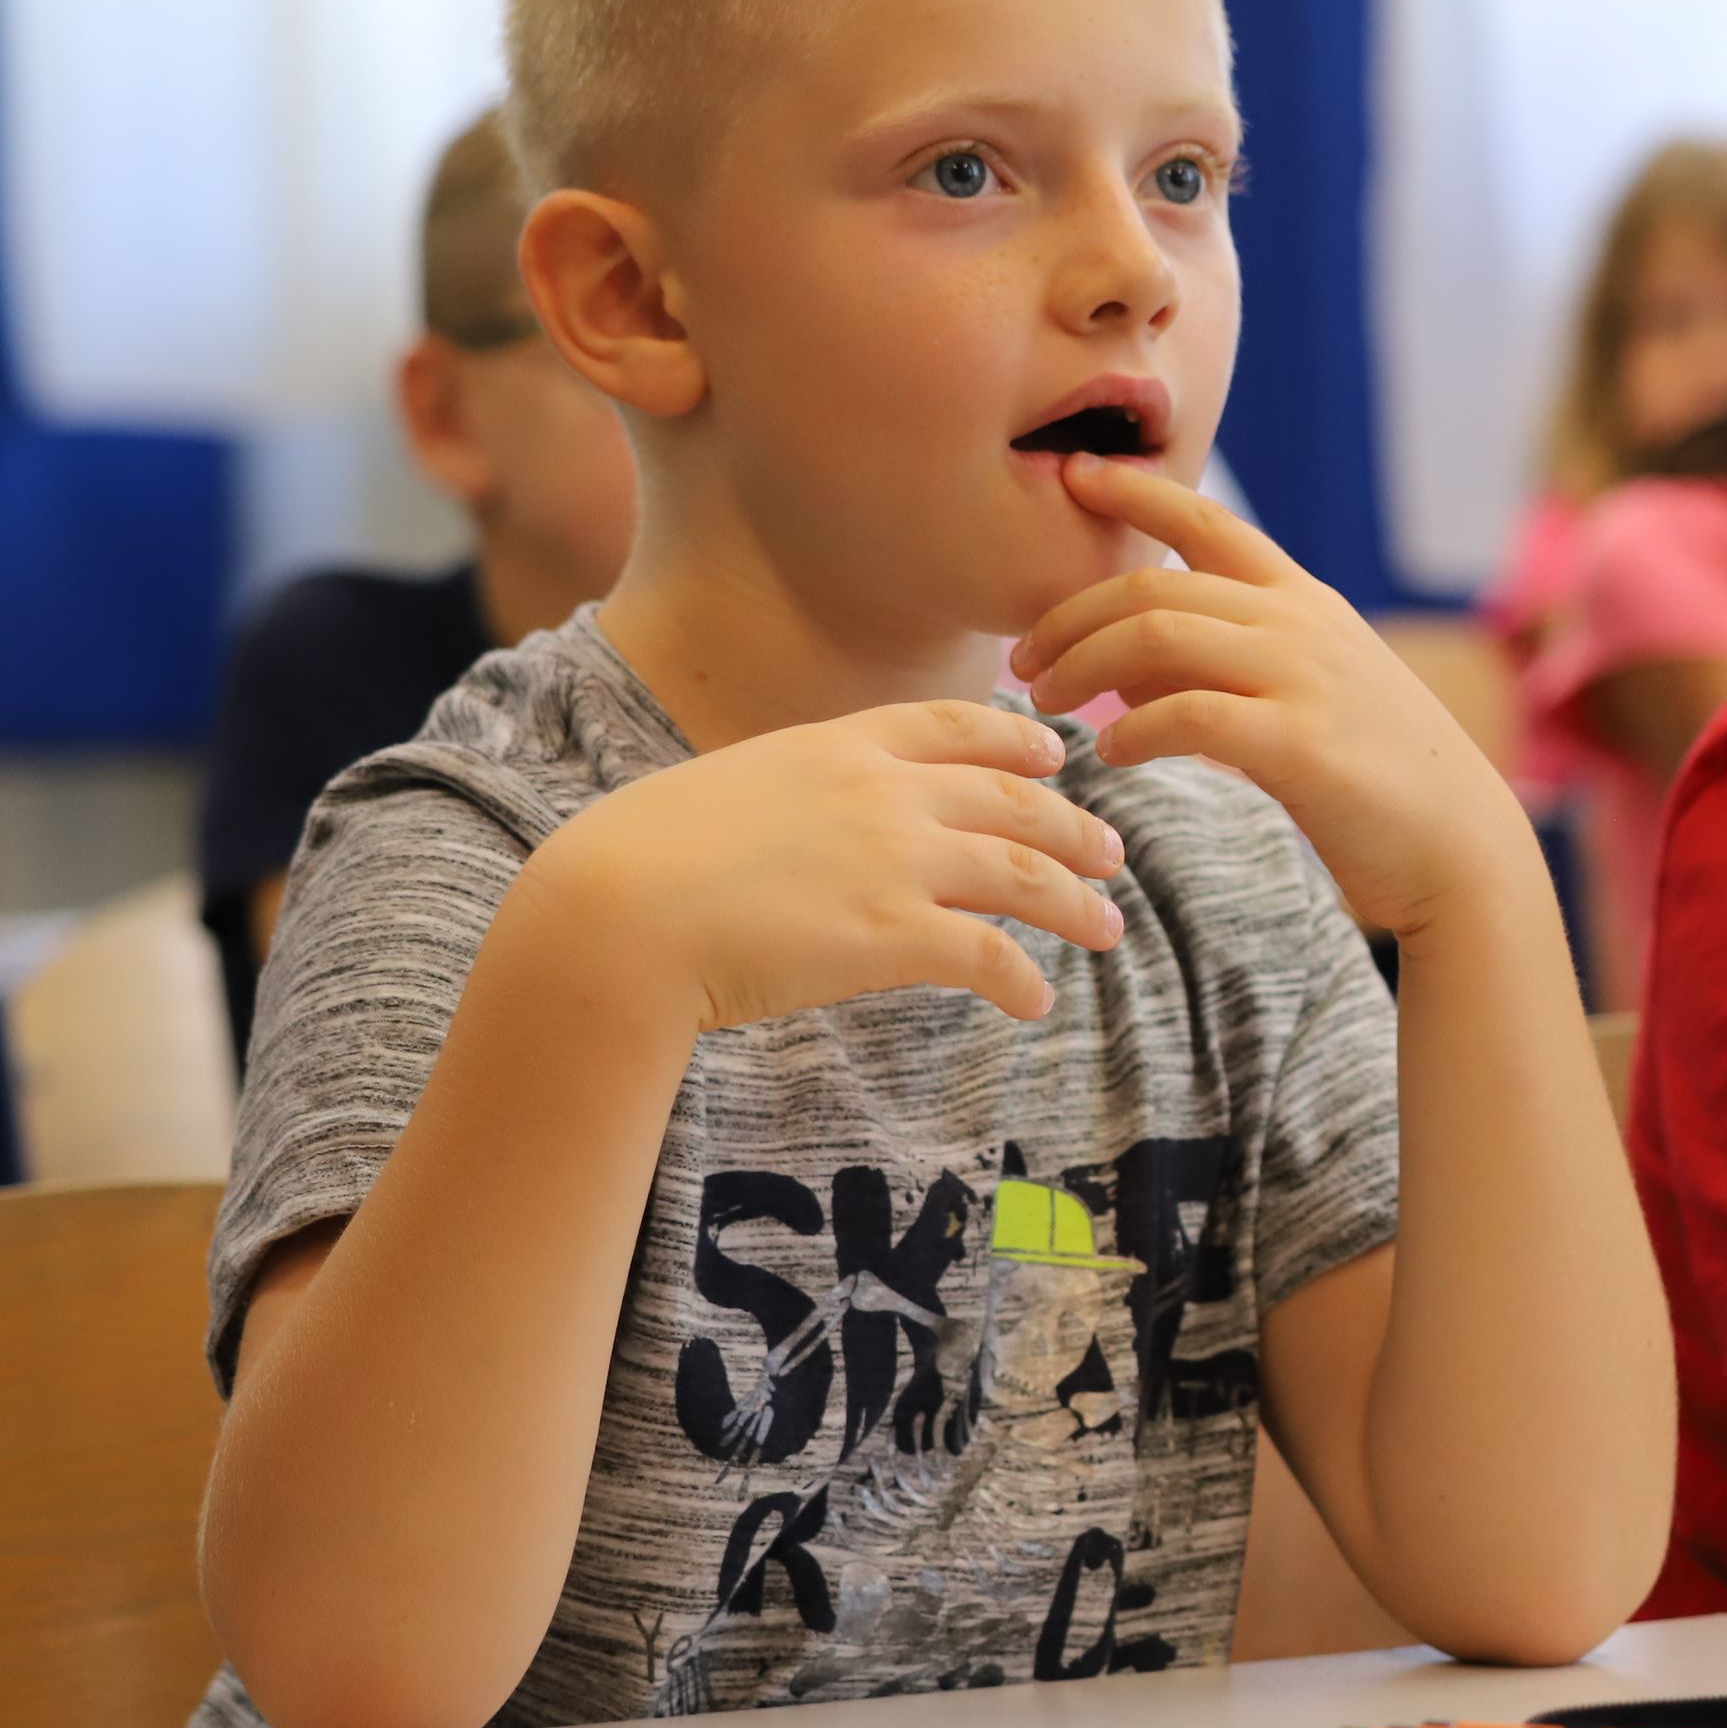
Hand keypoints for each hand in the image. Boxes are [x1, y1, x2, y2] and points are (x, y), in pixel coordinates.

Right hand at [520, 701, 1125, 1030]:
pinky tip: (1035, 1002)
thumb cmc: (645, 859)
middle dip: (1073, 826)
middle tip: (1111, 853)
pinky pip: (989, 955)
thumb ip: (797, 793)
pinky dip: (1023, 979)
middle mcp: (883, 791)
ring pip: (1024, 873)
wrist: (616, 912)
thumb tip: (815, 820)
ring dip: (1075, 903)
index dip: (1018, 738)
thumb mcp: (734, 788)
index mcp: (839, 743)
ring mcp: (894, 860)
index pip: (955, 725)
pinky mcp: (893, 935)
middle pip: (1013, 798)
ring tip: (1107, 929)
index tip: (1056, 753)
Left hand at [1013, 455, 1534, 937]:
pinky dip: (1131, 729)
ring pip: (1157, 636)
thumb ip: (1220, 665)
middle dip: (1069, 615)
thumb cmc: (1373, 778)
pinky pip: (1186, 715)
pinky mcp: (1298, 742)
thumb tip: (1123, 665)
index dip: (1134, 491)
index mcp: (1302, 599)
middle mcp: (1300, 621)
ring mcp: (1302, 676)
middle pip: (1153, 585)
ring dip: (1082, 664)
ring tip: (1045, 703)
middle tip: (1022, 660)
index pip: (1206, 519)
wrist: (1460, 847)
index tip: (1074, 477)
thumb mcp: (1303, 693)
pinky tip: (1110, 753)